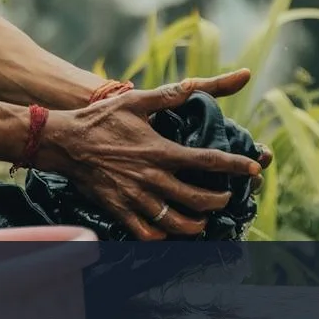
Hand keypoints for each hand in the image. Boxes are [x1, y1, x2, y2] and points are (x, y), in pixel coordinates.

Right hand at [33, 70, 261, 240]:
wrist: (64, 142)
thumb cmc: (102, 118)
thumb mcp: (138, 100)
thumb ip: (173, 94)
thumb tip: (200, 82)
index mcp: (160, 151)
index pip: (207, 160)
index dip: (235, 166)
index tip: (254, 170)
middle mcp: (152, 178)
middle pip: (198, 199)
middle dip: (219, 201)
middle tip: (226, 197)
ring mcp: (136, 198)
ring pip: (176, 223)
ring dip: (196, 224)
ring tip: (203, 219)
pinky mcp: (120, 211)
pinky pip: (148, 234)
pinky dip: (163, 237)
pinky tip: (170, 231)